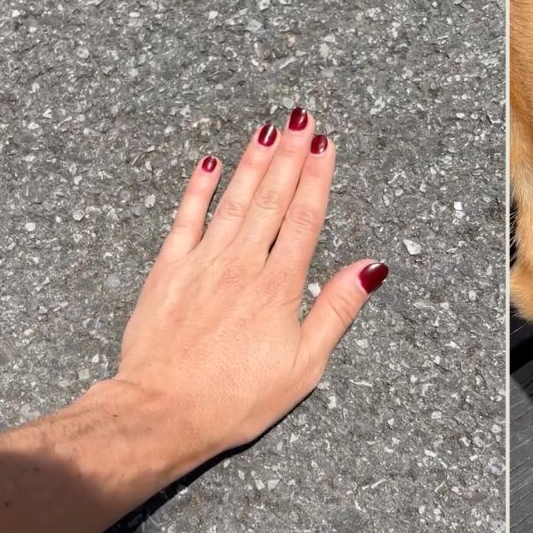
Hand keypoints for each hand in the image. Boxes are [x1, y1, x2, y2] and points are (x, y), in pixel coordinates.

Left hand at [115, 108, 386, 455]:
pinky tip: (210, 165)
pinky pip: (186, 219)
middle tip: (303, 120)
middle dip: (290, 155)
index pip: (305, 218)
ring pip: (234, 200)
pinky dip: (198, 189)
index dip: (317, 178)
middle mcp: (242, 264)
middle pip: (272, 198)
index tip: (326, 146)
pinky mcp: (168, 271)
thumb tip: (370, 268)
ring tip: (269, 131)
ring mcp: (202, 263)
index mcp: (279, 286)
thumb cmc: (237, 397)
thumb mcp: (305, 364)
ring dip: (253, 162)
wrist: (162, 411)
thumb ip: (336, 309)